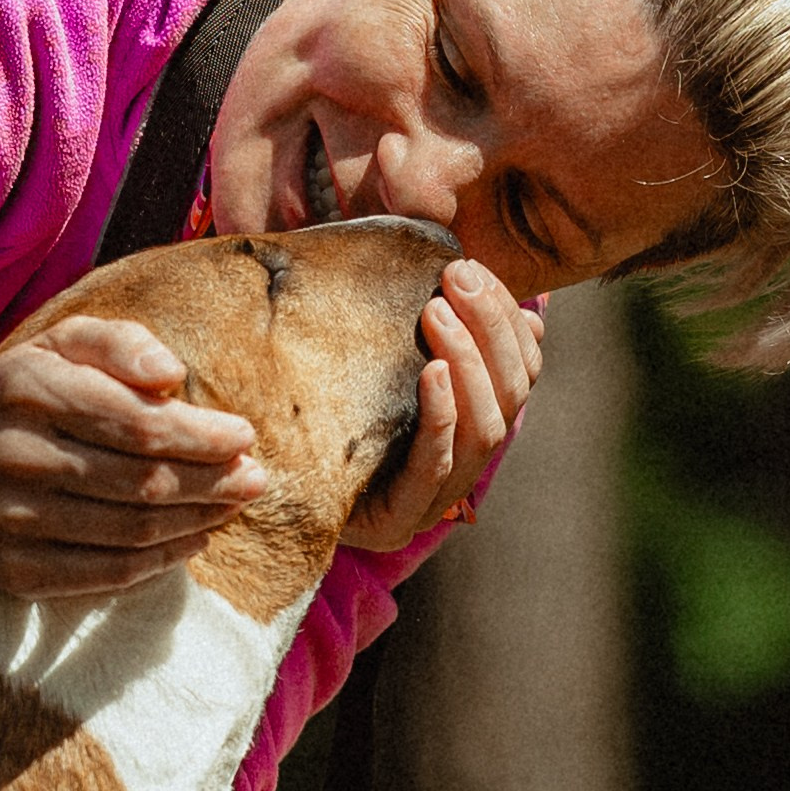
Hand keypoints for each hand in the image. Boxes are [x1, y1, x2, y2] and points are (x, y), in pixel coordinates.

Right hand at [0, 316, 266, 597]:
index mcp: (23, 387)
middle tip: (255, 479)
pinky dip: (163, 560)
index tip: (244, 435)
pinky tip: (195, 539)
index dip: (200, 435)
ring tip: (233, 504)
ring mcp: (9, 519)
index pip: (136, 421)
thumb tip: (172, 375)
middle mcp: (12, 454)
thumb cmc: (12, 404)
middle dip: (213, 481)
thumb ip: (117, 343)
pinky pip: (107, 573)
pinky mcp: (13, 571)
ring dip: (198, 520)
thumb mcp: (52, 350)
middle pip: (141, 480)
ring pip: (131, 530)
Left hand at [341, 260, 542, 552]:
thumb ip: (431, 328)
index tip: (471, 270)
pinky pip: (435, 466)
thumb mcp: (378, 358)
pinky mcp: (398, 520)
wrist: (268, 481)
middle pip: (511, 396)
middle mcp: (464, 467)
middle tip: (456, 278)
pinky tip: (433, 372)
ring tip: (437, 313)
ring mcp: (435, 500)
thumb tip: (492, 292)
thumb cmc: (324, 409)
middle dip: (489, 329)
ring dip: (468, 362)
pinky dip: (441, 416)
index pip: (521, 371)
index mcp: (471, 426)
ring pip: (485, 430)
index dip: (507, 319)